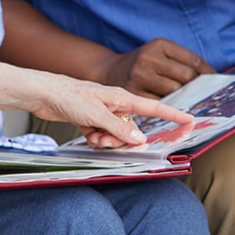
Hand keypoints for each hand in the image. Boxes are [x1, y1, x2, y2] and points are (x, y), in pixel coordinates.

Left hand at [27, 75, 193, 148]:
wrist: (43, 93)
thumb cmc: (69, 96)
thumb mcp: (96, 115)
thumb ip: (119, 128)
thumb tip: (141, 139)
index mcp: (122, 98)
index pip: (154, 108)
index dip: (173, 115)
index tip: (190, 121)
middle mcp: (116, 105)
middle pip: (132, 130)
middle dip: (120, 140)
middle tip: (104, 139)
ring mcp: (104, 113)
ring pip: (116, 135)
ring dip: (106, 141)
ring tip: (92, 135)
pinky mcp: (92, 120)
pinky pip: (103, 136)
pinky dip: (96, 139)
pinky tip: (86, 134)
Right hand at [104, 37, 213, 97]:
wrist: (109, 71)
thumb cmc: (142, 64)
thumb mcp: (159, 53)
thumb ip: (182, 61)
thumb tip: (210, 77)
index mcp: (159, 45)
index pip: (193, 60)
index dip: (208, 73)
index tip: (215, 82)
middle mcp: (149, 58)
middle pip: (186, 76)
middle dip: (196, 86)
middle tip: (202, 94)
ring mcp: (140, 76)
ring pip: (175, 91)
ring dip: (184, 97)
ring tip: (187, 100)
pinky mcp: (133, 93)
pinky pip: (160, 103)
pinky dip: (169, 106)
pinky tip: (172, 106)